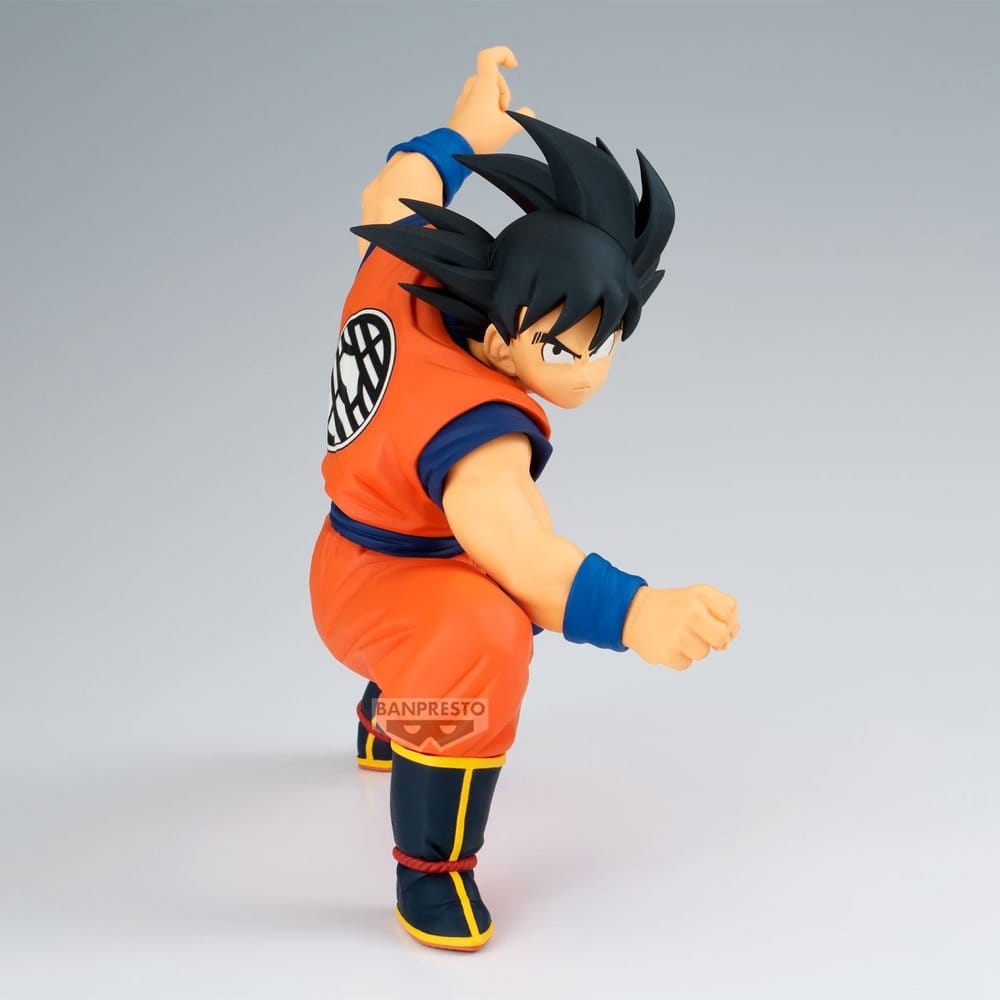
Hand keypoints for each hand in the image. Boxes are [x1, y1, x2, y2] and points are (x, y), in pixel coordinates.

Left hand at [446, 45, 534, 154]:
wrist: (454, 152)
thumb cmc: (480, 137)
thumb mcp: (508, 128)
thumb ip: (523, 118)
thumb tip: (528, 113)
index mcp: (483, 85)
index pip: (489, 56)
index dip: (503, 54)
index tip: (513, 66)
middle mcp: (471, 89)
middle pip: (492, 78)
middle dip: (503, 92)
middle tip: (503, 111)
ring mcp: (464, 100)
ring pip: (484, 90)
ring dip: (495, 101)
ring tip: (495, 122)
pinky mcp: (460, 112)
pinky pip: (476, 102)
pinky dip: (486, 110)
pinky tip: (486, 128)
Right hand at [621, 584, 740, 670]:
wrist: (632, 612)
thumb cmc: (672, 606)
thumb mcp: (696, 596)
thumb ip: (721, 609)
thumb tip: (732, 635)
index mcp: (699, 596)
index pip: (730, 610)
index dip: (727, 619)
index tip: (716, 621)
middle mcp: (690, 612)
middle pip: (721, 637)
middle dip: (715, 640)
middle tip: (700, 634)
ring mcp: (678, 634)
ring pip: (703, 653)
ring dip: (694, 648)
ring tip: (679, 636)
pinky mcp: (666, 653)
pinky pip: (686, 664)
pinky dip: (679, 658)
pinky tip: (668, 644)